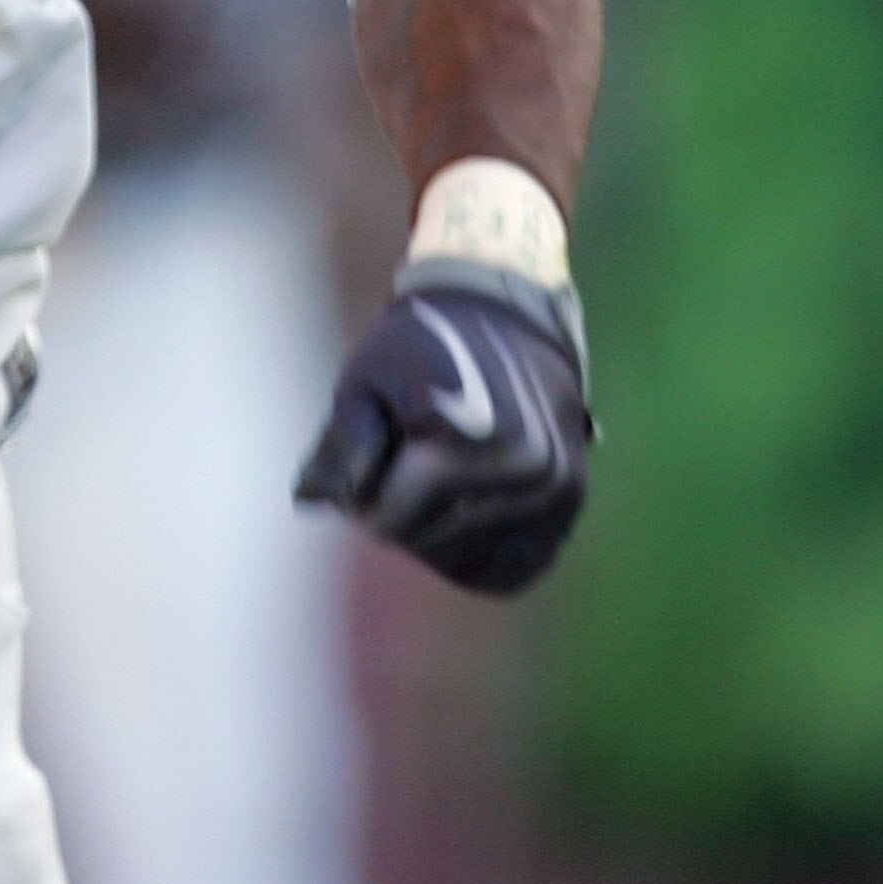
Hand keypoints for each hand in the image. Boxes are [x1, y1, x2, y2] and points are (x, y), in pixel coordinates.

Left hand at [294, 264, 591, 595]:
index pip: (393, 515)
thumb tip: (311, 502)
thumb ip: (343, 441)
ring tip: (424, 482)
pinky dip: (474, 553)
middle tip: (387, 475)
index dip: (359, 503)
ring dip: (432, 535)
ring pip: (466, 560)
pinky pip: (511, 568)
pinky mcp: (571, 502)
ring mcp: (556, 488)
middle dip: (395, 518)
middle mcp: (523, 467)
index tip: (352, 479)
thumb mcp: (366, 376)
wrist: (504, 315)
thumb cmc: (422, 345)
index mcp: (469, 433)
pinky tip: (455, 513)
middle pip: (429, 541)